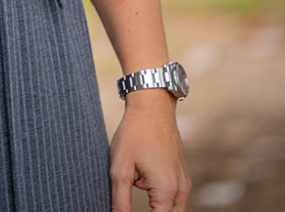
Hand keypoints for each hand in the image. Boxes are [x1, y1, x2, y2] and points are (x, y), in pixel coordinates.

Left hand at [109, 90, 190, 211]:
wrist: (152, 104)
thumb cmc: (134, 132)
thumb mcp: (120, 167)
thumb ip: (120, 201)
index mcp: (167, 191)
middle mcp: (181, 190)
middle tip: (129, 206)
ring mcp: (185, 183)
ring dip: (158, 210)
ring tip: (137, 184)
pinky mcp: (182, 176)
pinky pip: (176, 200)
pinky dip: (162, 202)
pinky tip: (142, 182)